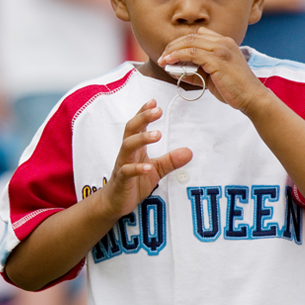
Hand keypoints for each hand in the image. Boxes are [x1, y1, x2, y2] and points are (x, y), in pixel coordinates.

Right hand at [101, 100, 191, 218]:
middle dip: (143, 117)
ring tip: (157, 134)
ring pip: (127, 146)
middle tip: (157, 110)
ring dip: (142, 138)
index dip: (144, 112)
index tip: (154, 101)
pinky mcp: (121, 180)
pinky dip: (137, 169)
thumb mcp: (156, 170)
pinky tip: (148, 167)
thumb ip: (170, 160)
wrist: (115, 202)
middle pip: (131, 129)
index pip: (137, 125)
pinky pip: (127, 171)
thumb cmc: (133, 182)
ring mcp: (122, 165)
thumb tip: (189, 152)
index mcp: (135, 147)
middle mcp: (127, 152)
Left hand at [158, 28, 266, 112]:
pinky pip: (192, 54)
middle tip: (162, 56)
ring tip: (162, 60)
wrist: (252, 98)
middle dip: (173, 45)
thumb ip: (196, 70)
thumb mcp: (213, 76)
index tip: (171, 52)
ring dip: (173, 51)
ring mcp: (222, 49)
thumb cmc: (233, 88)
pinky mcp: (218, 60)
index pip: (199, 34)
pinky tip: (170, 63)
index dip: (182, 41)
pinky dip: (178, 56)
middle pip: (191, 36)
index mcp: (225, 42)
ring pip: (190, 43)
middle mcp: (224, 42)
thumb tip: (176, 69)